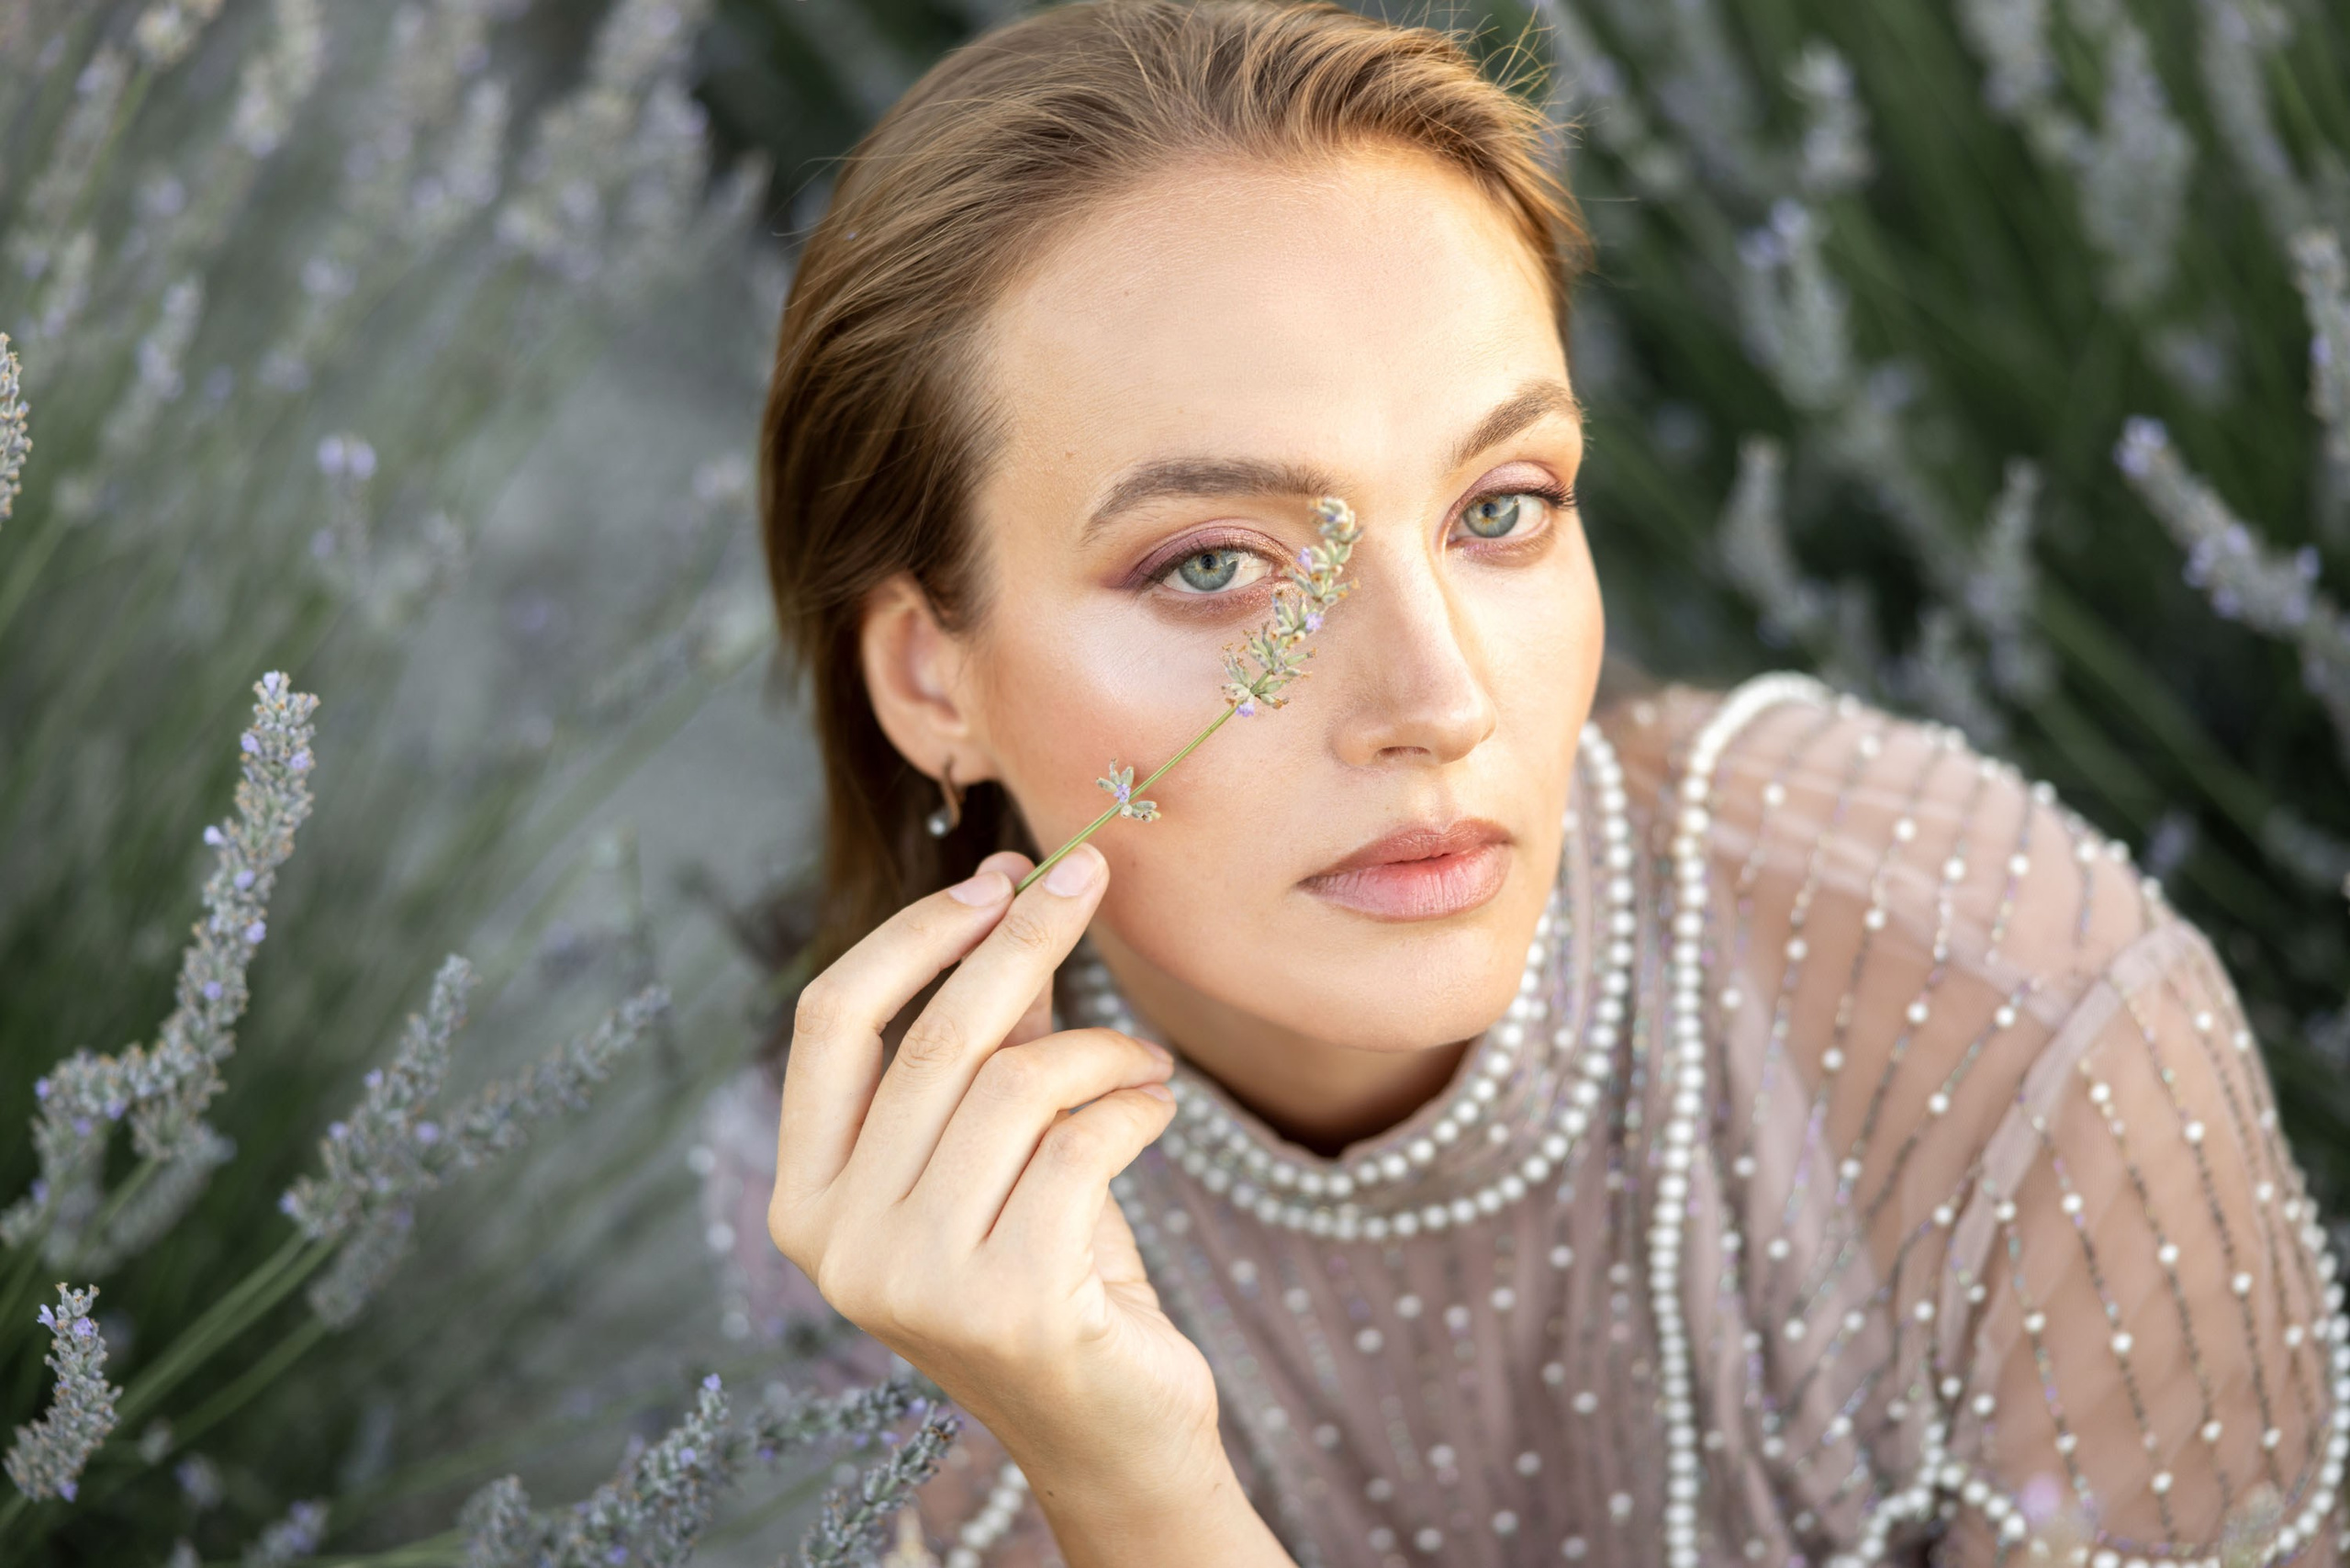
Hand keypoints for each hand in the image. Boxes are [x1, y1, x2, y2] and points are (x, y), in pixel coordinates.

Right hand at [766, 842, 1245, 1546]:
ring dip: (1103, 1050)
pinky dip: (1135, 1106)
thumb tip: (1011, 891)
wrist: (1109, 1431)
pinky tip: (1158, 1110)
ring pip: (1017, 1085)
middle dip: (1024, 938)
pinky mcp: (1008, 1303)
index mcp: (806, 1198)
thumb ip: (987, 1040)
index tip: (997, 876)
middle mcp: (839, 1245)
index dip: (914, 934)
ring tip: (1147, 1063)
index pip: (831, 1021)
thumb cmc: (1048, 1270)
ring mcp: (915, 1281)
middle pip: (936, 1039)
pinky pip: (1082, 1143)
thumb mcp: (997, 1150)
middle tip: (1092, 877)